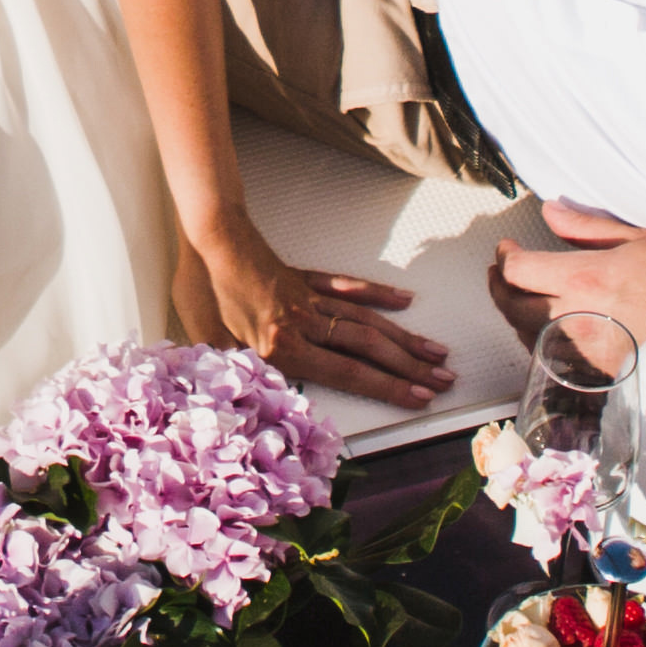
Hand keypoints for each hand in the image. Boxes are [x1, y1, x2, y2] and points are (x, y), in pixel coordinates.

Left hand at [175, 208, 455, 409]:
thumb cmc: (200, 290)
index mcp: (282, 347)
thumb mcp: (210, 346)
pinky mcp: (303, 278)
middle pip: (368, 349)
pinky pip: (347, 288)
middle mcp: (304, 324)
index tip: (419, 397)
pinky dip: (377, 294)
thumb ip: (241, 377)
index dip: (388, 387)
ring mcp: (308, 299)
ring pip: (366, 320)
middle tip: (445, 381)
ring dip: (403, 338)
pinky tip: (403, 301)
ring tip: (436, 352)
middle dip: (410, 368)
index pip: (348, 373)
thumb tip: (260, 409)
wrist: (205, 237)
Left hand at [488, 200, 645, 349]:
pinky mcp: (594, 374)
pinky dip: (536, 339)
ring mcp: (583, 351)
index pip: (518, 270)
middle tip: (499, 271)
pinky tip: (543, 327)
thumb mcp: (639, 239)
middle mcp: (576, 318)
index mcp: (584, 279)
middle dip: (499, 284)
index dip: (504, 257)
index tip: (507, 248)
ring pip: (524, 334)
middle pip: (511, 304)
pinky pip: (549, 357)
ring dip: (514, 312)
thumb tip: (551, 212)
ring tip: (516, 295)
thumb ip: (587, 227)